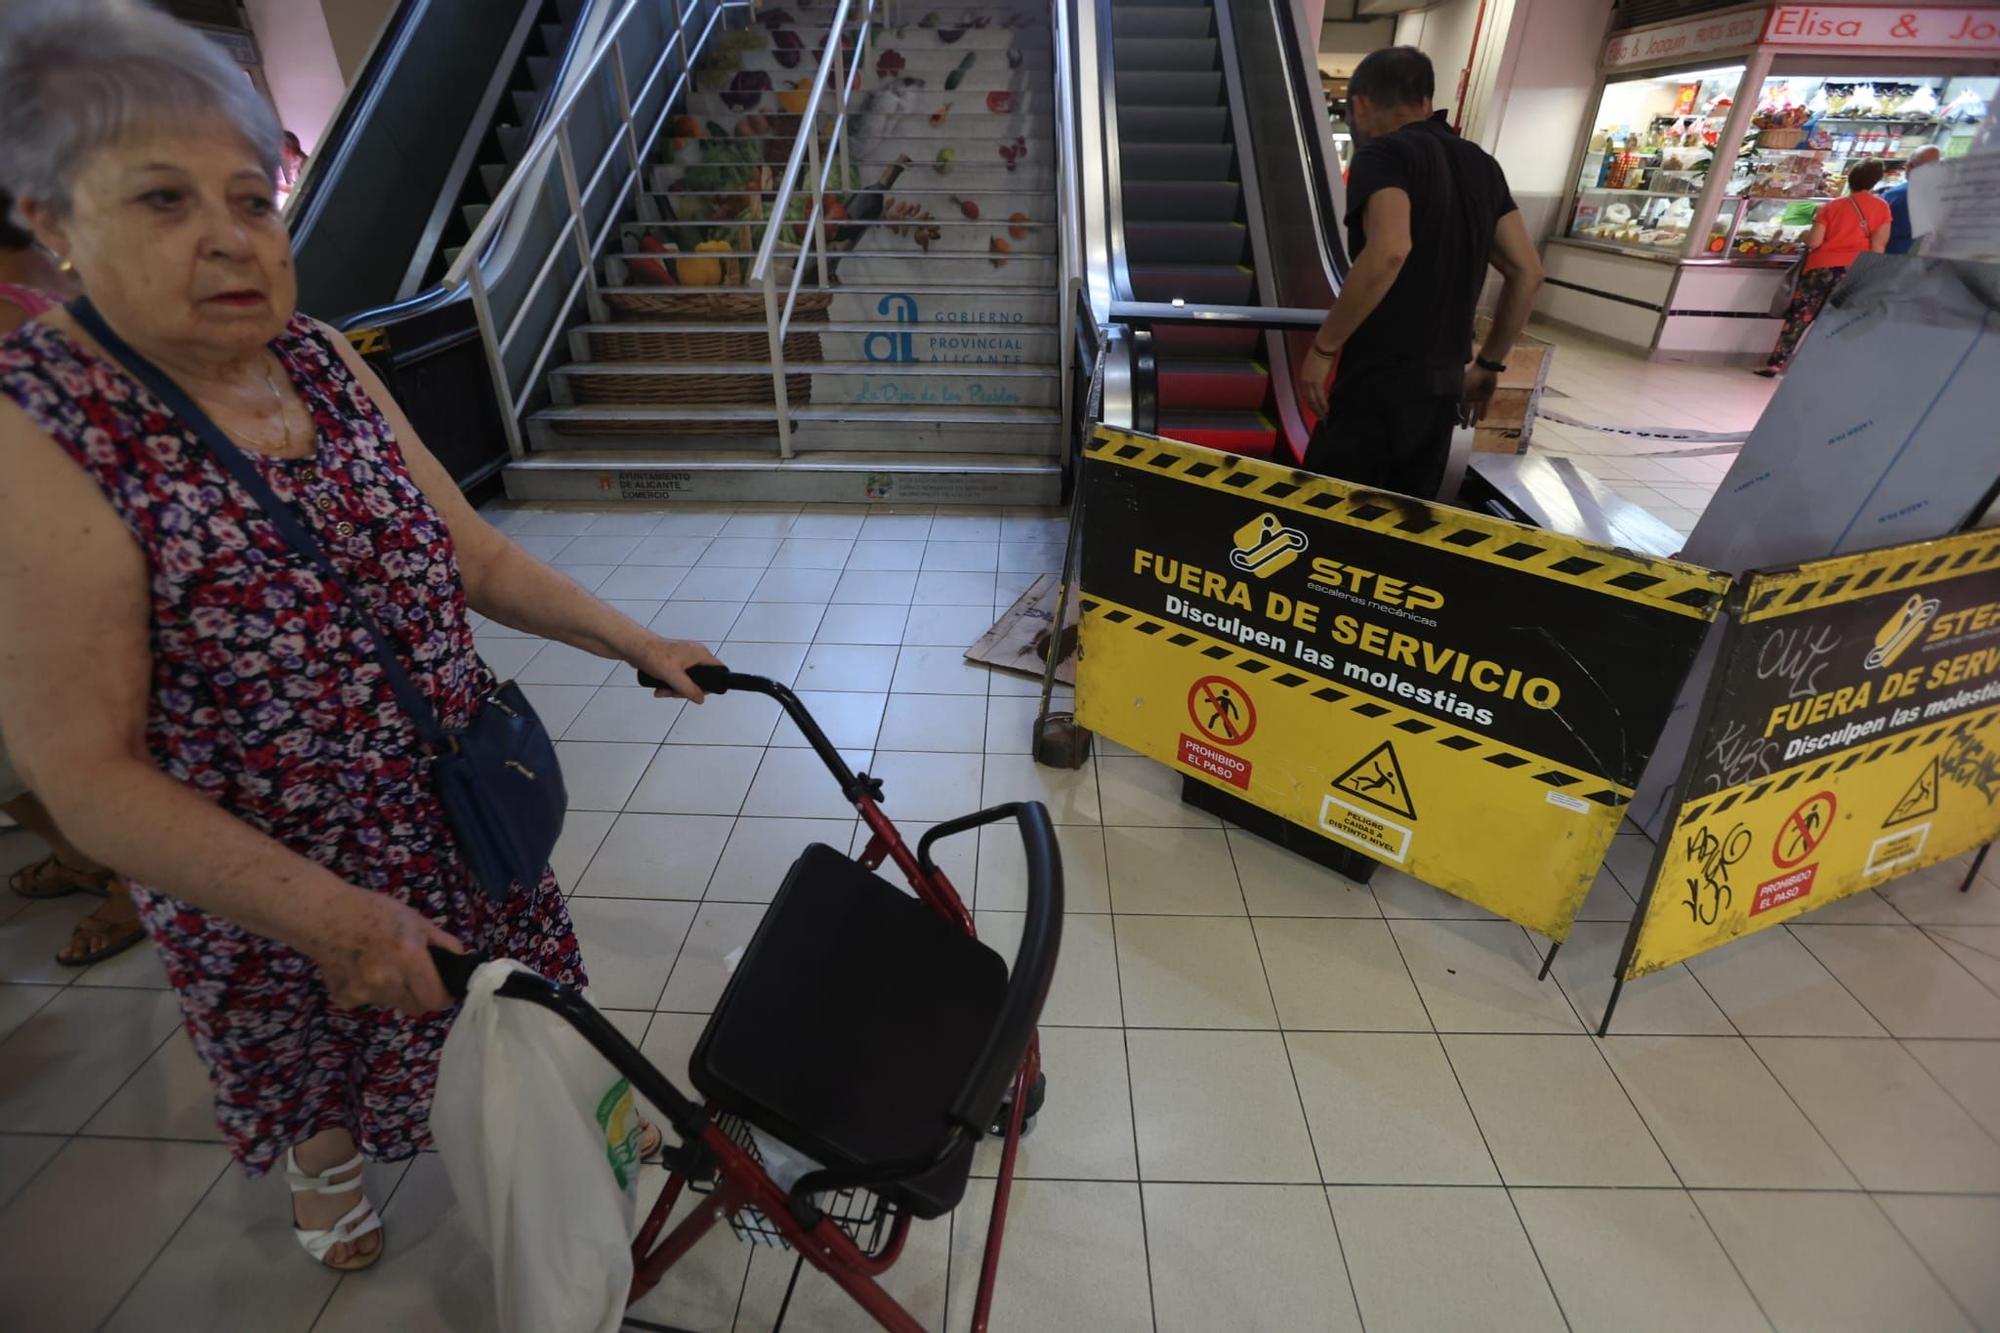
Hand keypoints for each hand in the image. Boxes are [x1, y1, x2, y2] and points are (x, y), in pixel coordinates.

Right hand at [306, 888, 464, 1013]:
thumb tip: (461, 960)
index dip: (444, 996)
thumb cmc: (373, 911)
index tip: (445, 989)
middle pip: (416, 1008)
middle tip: (417, 977)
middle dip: (422, 996)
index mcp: (410, 960)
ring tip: (383, 966)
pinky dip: (369, 991)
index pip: (436, 1000)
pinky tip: (360, 969)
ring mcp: (363, 994)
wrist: (323, 915)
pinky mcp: (344, 999)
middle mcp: (388, 982)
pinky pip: (367, 1002)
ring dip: (396, 992)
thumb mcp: (415, 920)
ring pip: (393, 1004)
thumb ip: (442, 943)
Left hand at [633, 634, 722, 702]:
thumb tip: (701, 699)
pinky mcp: (674, 660)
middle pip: (702, 678)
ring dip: (675, 689)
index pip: (719, 670)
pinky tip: (659, 688)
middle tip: (672, 694)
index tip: (698, 694)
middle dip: (686, 690)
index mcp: (700, 654)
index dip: (712, 684)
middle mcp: (695, 654)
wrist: (634, 646)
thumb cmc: (655, 657)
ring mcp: (684, 657)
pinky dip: (670, 683)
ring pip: (688, 679)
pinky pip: (678, 676)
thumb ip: (689, 690)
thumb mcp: (674, 677)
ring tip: (661, 692)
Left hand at [1298, 344, 1337, 418]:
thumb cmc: (1321, 352)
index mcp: (1303, 376)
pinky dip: (1323, 405)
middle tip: (1319, 417)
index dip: (1310, 402)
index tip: (1314, 408)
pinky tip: (1326, 410)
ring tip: (1323, 416)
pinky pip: (1319, 397)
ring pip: (1313, 400)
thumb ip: (1315, 374)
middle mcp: (1304, 381)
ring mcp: (1310, 382)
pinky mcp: (1317, 382)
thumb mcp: (1315, 365)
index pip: (1306, 393)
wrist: (1322, 347)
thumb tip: (1320, 379)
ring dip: (1318, 410)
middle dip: (1314, 409)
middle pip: (1308, 399)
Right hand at [1458, 364, 1498, 428]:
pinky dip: (1483, 412)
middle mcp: (1469, 396)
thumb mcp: (1463, 389)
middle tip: (1463, 428)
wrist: (1486, 369)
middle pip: (1466, 410)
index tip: (1455, 424)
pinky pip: (1484, 406)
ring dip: (1473, 418)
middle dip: (1464, 419)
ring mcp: (1478, 396)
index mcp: (1462, 393)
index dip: (1456, 415)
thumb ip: (1461, 401)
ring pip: (1475, 410)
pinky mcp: (1487, 396)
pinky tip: (1481, 419)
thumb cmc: (1471, 377)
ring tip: (1472, 426)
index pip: (1458, 407)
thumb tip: (1457, 413)